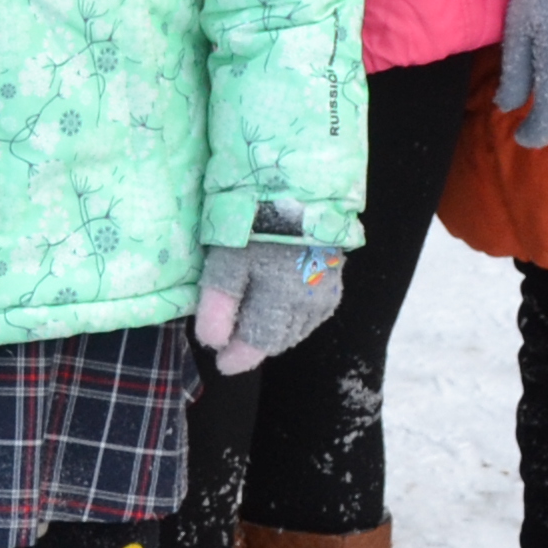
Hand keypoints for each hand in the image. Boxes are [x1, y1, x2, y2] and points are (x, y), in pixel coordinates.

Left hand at [193, 234, 345, 376]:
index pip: (260, 345)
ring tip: (251, 322)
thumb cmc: (256, 222)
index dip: (238, 357)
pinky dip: (290, 316)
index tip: (221, 362)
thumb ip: (219, 305)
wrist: (301, 186)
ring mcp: (326, 292)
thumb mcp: (227, 260)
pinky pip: (311, 313)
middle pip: (279, 340)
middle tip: (231, 341)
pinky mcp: (333, 278)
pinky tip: (277, 305)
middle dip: (254, 345)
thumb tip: (213, 343)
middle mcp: (311, 304)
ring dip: (273, 332)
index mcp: (283, 303)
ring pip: (296, 328)